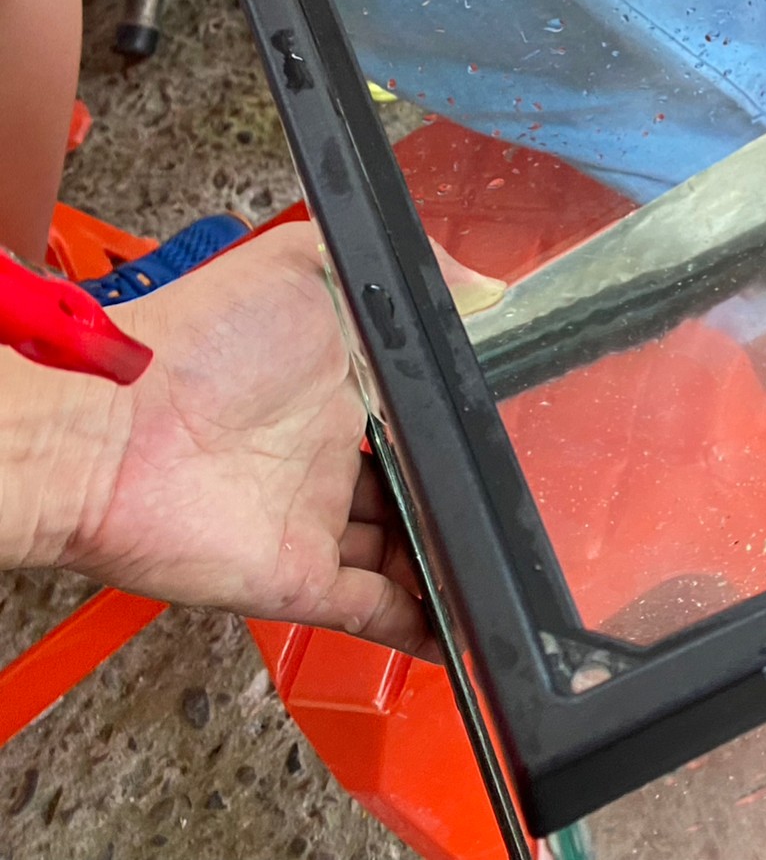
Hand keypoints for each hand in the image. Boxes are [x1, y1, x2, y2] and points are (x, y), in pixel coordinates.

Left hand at [33, 225, 503, 655]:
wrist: (112, 429)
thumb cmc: (198, 340)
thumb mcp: (304, 267)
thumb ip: (401, 271)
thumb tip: (489, 288)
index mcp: (338, 386)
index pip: (416, 410)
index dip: (463, 419)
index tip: (525, 420)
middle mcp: (326, 457)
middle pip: (416, 485)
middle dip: (464, 492)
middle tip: (529, 492)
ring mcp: (314, 521)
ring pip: (404, 548)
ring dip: (452, 555)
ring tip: (519, 557)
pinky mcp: (299, 578)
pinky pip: (376, 610)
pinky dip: (427, 621)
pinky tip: (476, 618)